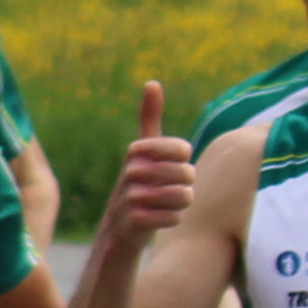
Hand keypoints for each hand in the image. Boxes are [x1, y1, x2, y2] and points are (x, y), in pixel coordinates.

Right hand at [100, 78, 192, 251]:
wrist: (119, 226)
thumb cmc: (140, 181)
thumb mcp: (144, 149)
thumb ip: (149, 117)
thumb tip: (152, 82)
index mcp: (137, 151)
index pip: (182, 149)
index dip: (183, 160)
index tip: (169, 165)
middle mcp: (132, 171)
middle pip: (187, 174)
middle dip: (185, 184)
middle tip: (169, 189)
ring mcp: (131, 197)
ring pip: (184, 196)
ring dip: (180, 203)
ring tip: (164, 204)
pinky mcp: (135, 221)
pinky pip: (175, 217)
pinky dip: (172, 220)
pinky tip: (158, 219)